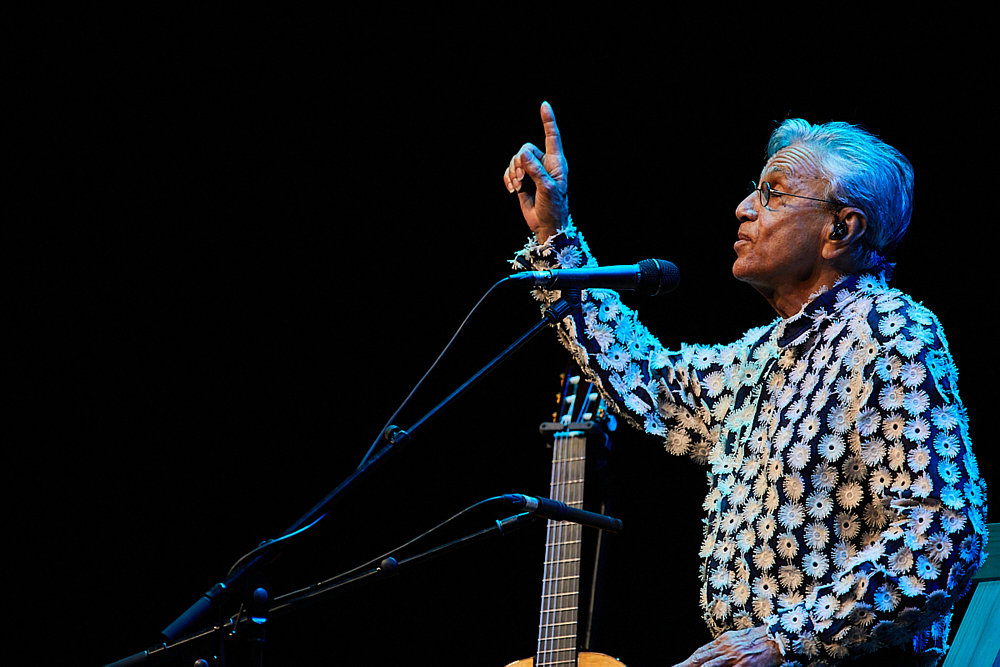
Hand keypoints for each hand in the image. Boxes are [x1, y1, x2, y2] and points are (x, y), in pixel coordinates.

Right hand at [502, 101, 568, 242]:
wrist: (546, 224)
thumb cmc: (553, 207)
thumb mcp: (548, 188)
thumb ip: (536, 170)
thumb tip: (523, 155)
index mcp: (556, 162)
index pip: (552, 136)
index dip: (548, 120)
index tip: (544, 105)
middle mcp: (543, 163)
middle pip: (526, 148)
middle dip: (520, 162)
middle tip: (521, 178)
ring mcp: (532, 172)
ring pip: (516, 159)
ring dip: (513, 172)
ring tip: (517, 186)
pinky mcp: (522, 180)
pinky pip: (510, 171)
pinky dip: (508, 178)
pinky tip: (512, 189)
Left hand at [674, 626, 782, 666]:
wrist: (776, 639)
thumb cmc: (757, 640)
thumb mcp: (736, 639)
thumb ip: (723, 647)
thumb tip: (708, 655)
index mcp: (723, 641)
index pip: (701, 653)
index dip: (688, 661)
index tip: (677, 666)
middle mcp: (725, 649)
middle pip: (701, 659)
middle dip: (686, 665)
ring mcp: (733, 659)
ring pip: (710, 666)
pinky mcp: (743, 666)